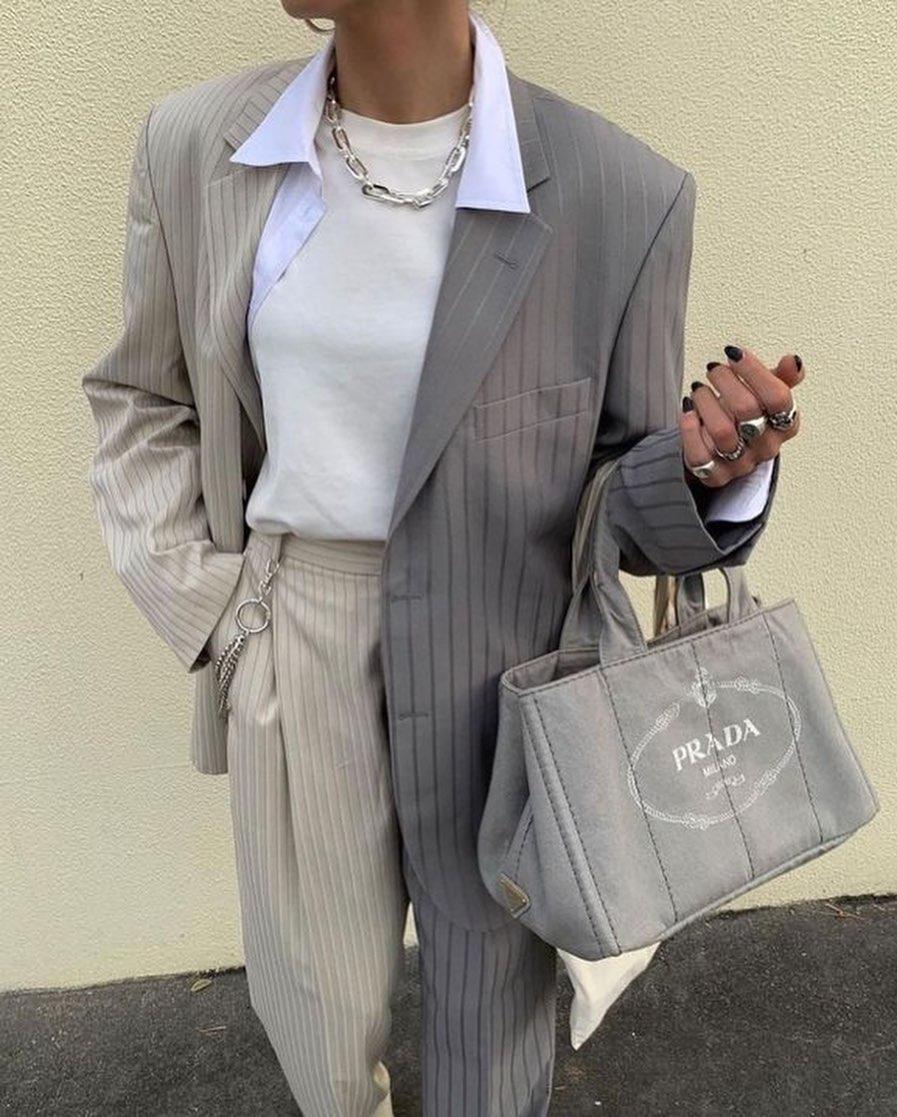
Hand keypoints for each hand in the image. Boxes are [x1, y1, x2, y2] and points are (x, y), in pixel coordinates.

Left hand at [680, 344, 804, 487]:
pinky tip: (688, 410)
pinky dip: (690, 430)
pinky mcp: (715, 476)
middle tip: (713, 369)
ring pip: (722, 432)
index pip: (778, 397)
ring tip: (698, 389)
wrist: (723, 449)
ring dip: (706, 403)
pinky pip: (700, 456)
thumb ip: (781, 377)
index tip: (734, 353)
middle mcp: (766, 446)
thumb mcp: (765, 393)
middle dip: (726, 382)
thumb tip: (793, 361)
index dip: (755, 372)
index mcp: (785, 423)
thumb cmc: (744, 416)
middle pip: (748, 410)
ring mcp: (740, 463)